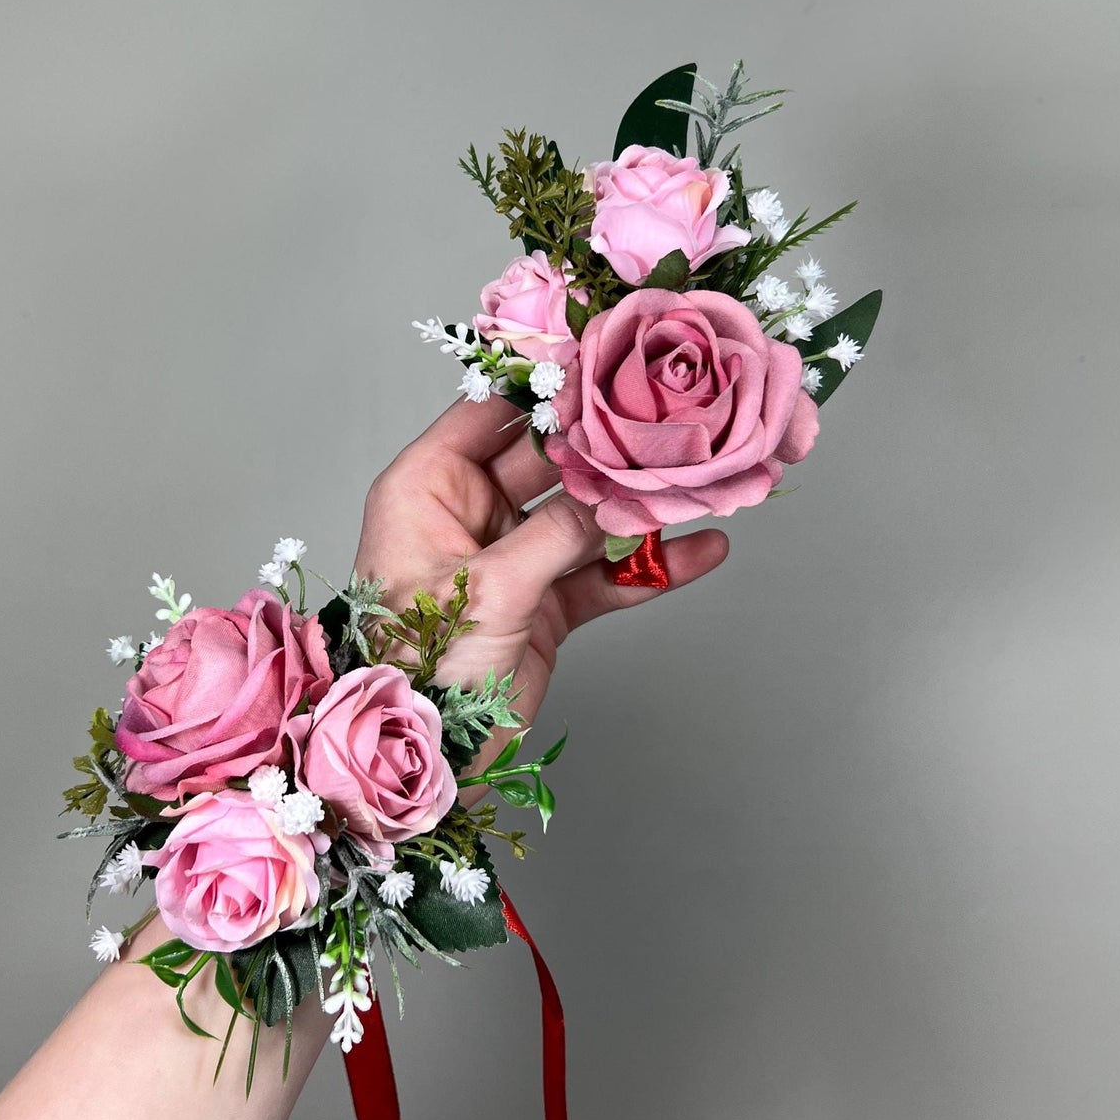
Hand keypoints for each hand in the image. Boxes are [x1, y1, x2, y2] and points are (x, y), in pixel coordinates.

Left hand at [353, 393, 728, 729]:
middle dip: (609, 448)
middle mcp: (467, 513)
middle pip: (549, 461)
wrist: (423, 759)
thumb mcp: (489, 590)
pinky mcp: (541, 606)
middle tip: (671, 422)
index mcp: (428, 487)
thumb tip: (617, 488)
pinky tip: (701, 551)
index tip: (606, 360)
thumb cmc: (418, 668)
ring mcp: (508, 559)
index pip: (491, 413)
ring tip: (700, 483)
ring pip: (584, 518)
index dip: (547, 387)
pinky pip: (602, 575)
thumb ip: (559, 533)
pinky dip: (647, 568)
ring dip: (639, 508)